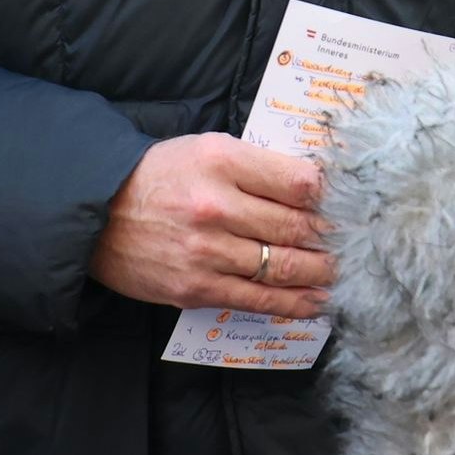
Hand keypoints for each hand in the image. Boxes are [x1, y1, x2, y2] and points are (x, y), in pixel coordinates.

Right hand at [87, 135, 331, 317]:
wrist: (97, 214)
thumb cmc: (160, 177)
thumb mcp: (207, 150)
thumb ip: (258, 166)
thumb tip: (314, 188)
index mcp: (221, 161)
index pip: (297, 181)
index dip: (330, 197)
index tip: (349, 206)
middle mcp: (216, 206)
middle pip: (295, 226)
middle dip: (332, 238)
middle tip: (357, 244)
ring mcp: (206, 251)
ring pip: (283, 267)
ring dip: (321, 274)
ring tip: (342, 274)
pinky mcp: (196, 288)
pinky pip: (257, 299)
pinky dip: (294, 303)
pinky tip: (316, 303)